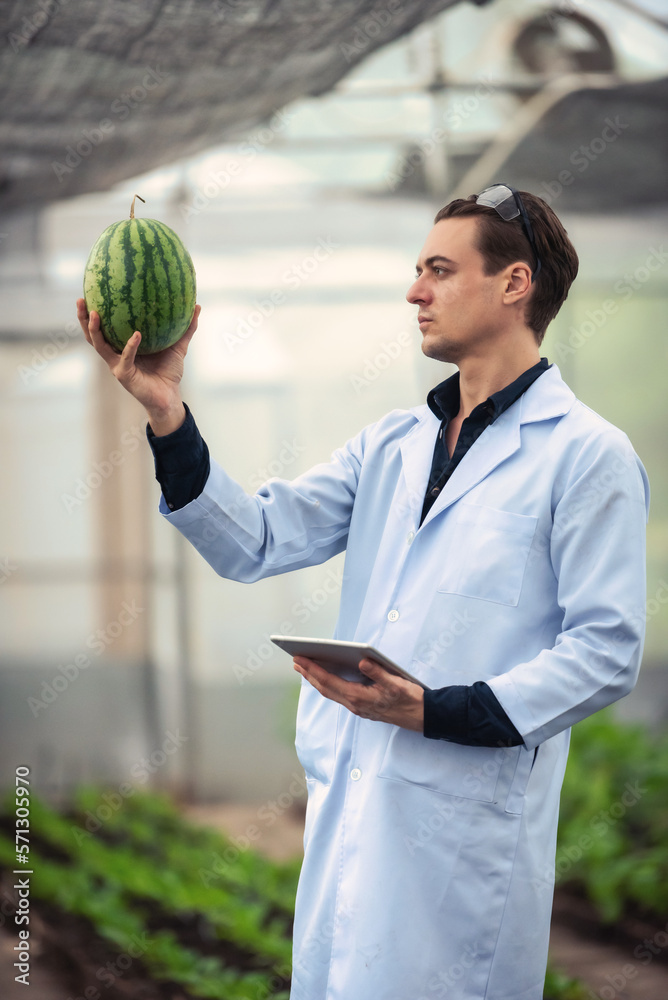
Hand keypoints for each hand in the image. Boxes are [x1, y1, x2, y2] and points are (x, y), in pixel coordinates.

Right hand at [76, 298, 200, 429]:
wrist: (170, 396)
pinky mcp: (124, 375)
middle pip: (93, 335)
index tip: (90, 292)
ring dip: (93, 330)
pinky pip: (125, 357)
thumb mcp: (178, 346)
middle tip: (81, 300)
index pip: (104, 327)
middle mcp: (115, 355)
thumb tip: (197, 306)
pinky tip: (136, 334)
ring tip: (94, 313)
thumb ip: (186, 328)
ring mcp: (117, 365)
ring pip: (99, 346)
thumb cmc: (170, 372)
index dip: (94, 312)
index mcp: (122, 347)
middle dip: (83, 318)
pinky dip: (130, 346)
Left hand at [293, 656, 423, 731]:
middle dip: (309, 675)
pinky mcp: (362, 707)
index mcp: (359, 697)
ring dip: (316, 681)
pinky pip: (338, 695)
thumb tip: (362, 662)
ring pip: (331, 693)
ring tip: (305, 668)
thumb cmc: (409, 699)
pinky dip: (328, 685)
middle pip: (325, 688)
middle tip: (295, 661)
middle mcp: (355, 705)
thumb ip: (378, 672)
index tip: (300, 659)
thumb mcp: (396, 683)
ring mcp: (358, 707)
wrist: (421, 717)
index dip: (313, 670)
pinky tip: (326, 678)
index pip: (329, 681)